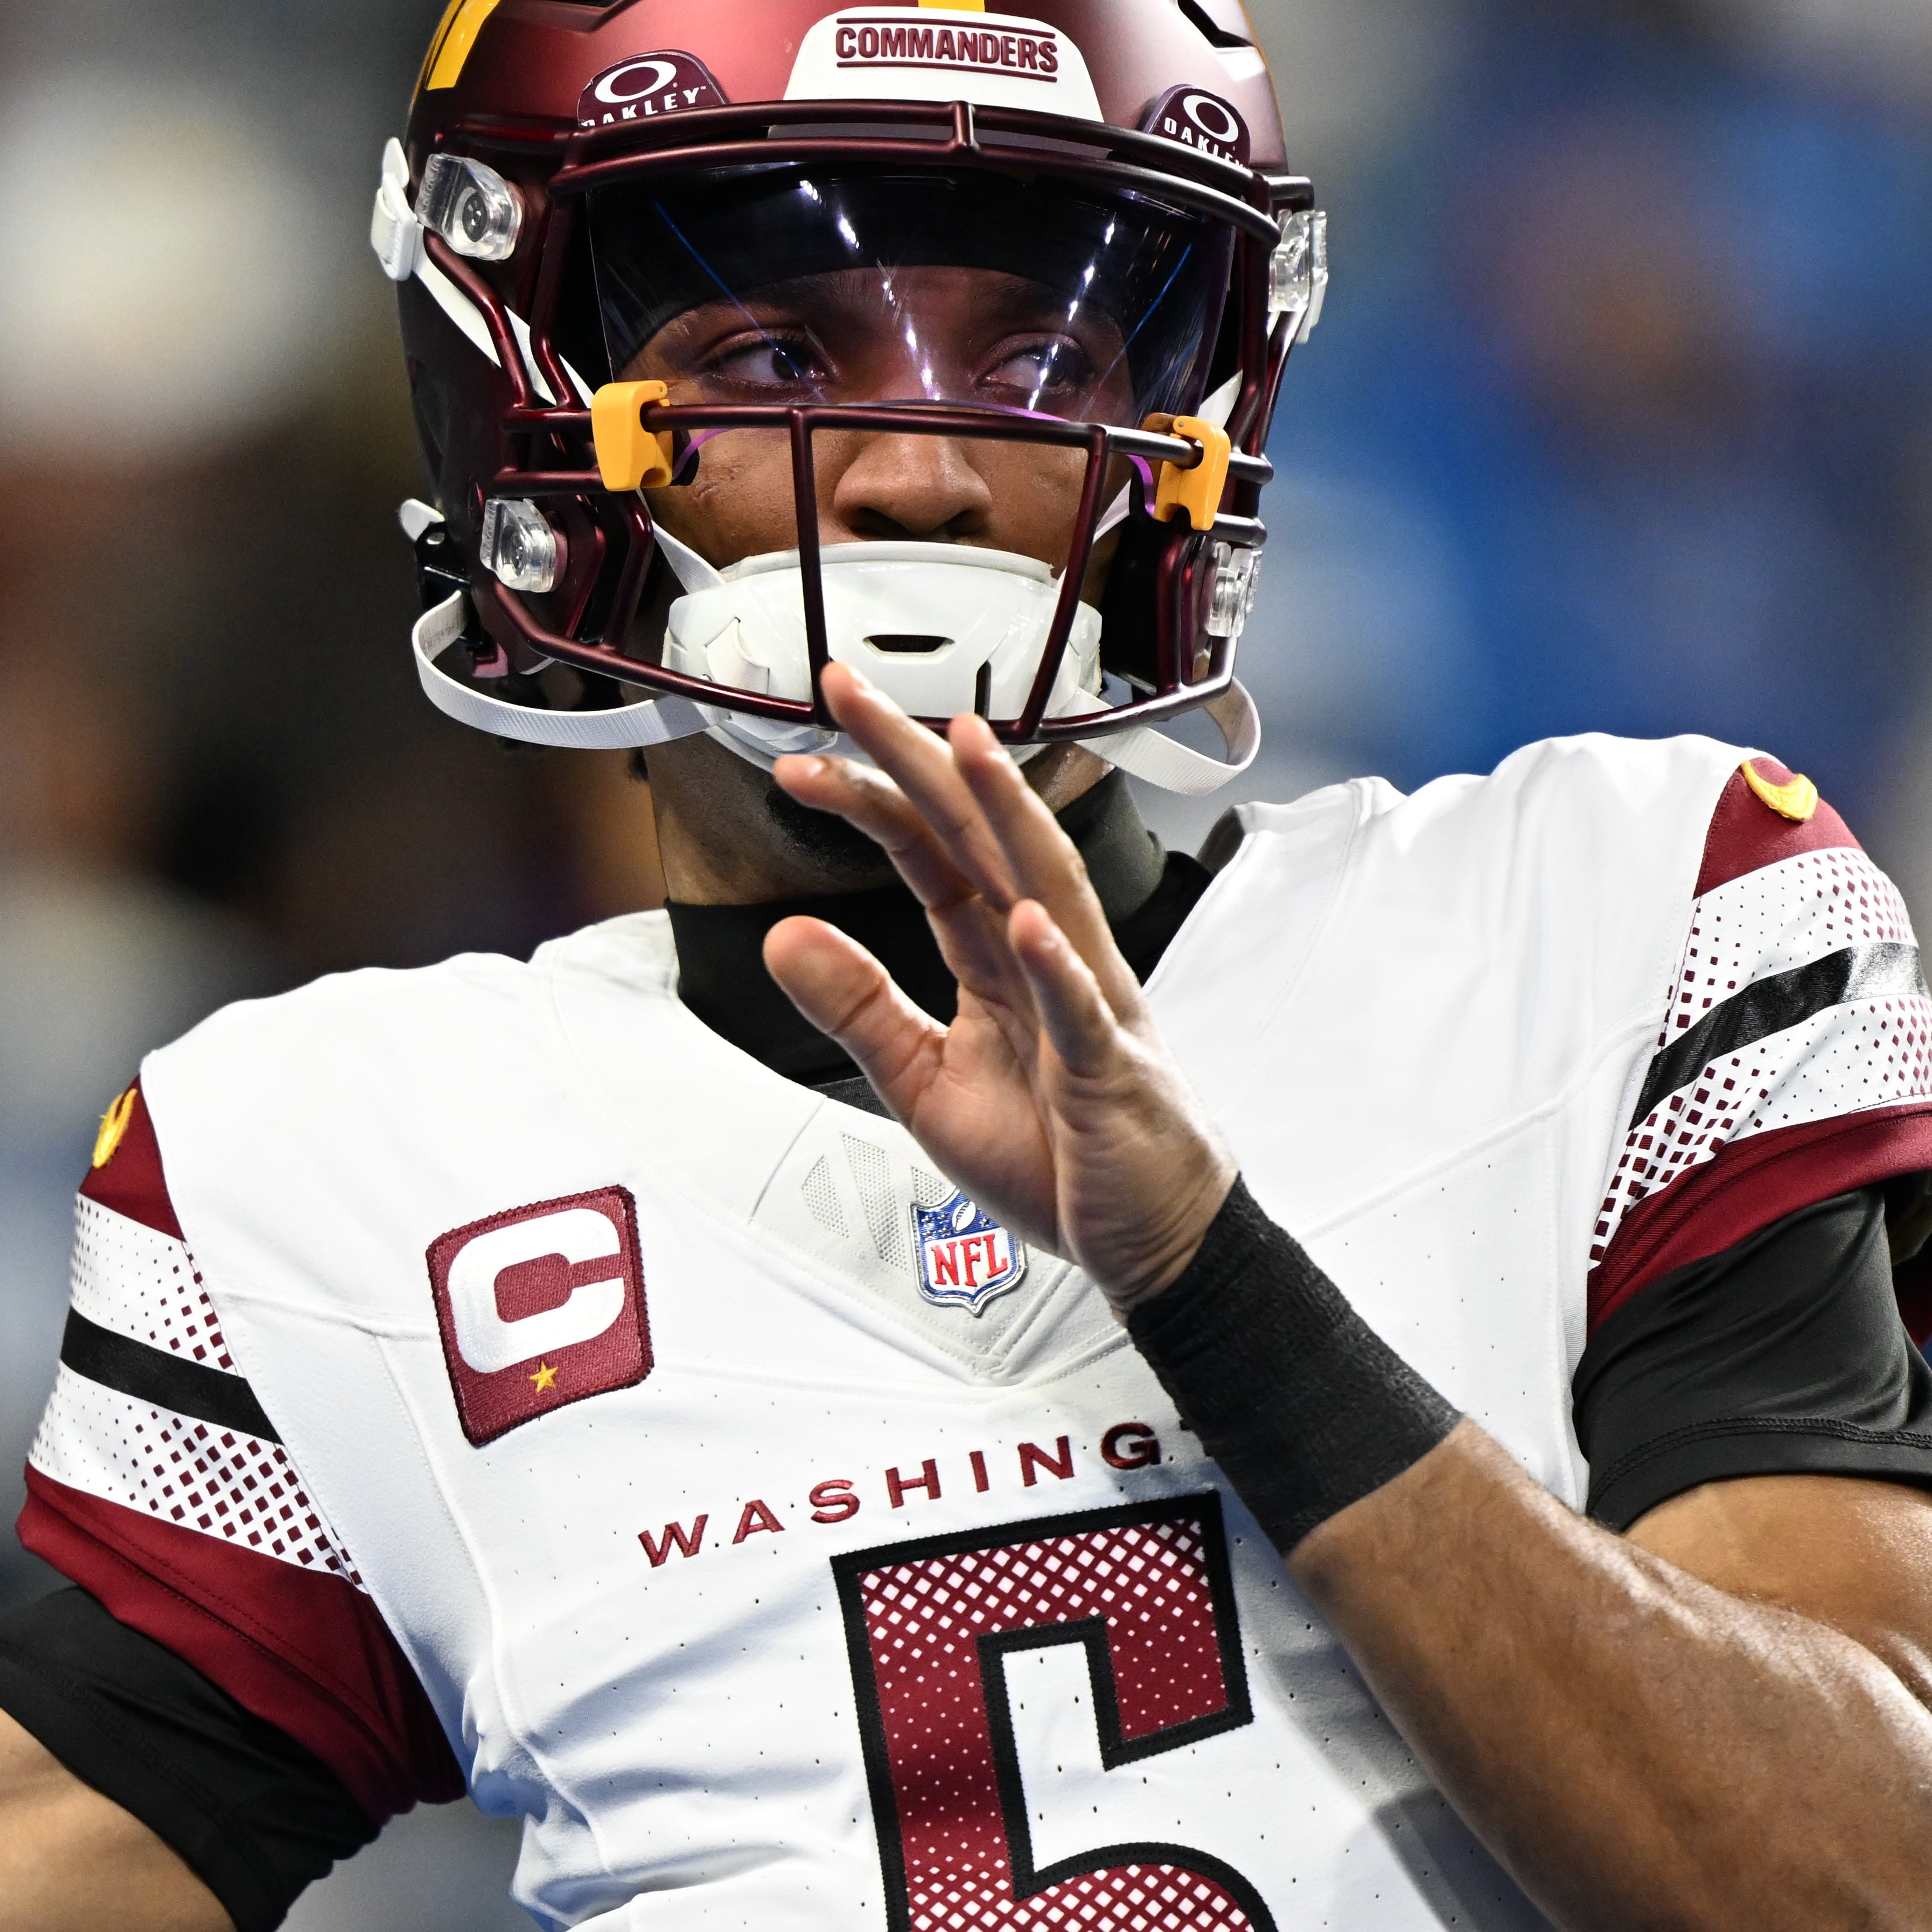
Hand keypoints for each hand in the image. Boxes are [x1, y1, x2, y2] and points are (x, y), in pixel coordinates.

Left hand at [767, 665, 1234, 1300]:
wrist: (1148, 1239)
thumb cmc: (1058, 1156)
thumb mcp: (926, 1081)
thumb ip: (857, 1008)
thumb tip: (783, 937)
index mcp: (997, 956)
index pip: (927, 852)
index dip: (867, 799)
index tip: (803, 761)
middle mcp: (1046, 956)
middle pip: (975, 837)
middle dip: (914, 759)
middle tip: (850, 692)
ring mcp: (1085, 1004)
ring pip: (1044, 887)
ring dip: (1003, 814)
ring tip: (963, 748)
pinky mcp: (1108, 1070)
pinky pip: (1080, 1009)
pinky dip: (1056, 965)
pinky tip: (1028, 921)